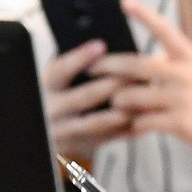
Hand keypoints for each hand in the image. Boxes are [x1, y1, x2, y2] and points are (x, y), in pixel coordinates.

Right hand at [42, 38, 133, 153]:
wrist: (48, 131)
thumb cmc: (62, 95)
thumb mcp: (61, 81)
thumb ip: (77, 68)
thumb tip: (105, 47)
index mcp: (47, 87)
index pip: (62, 69)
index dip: (80, 57)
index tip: (101, 45)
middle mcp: (51, 109)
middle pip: (84, 96)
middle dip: (113, 85)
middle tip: (137, 74)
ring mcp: (64, 131)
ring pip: (96, 122)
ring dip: (122, 112)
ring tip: (144, 101)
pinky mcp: (79, 146)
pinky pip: (105, 139)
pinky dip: (125, 131)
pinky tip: (143, 122)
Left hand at [93, 0, 191, 157]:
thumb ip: (167, 68)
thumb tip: (130, 71)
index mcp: (190, 57)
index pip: (164, 30)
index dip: (143, 14)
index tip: (124, 1)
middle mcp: (185, 74)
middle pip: (135, 65)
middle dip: (107, 67)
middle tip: (91, 68)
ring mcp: (182, 98)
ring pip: (132, 96)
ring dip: (119, 101)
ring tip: (116, 103)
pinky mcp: (181, 122)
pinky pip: (143, 121)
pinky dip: (134, 123)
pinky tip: (134, 124)